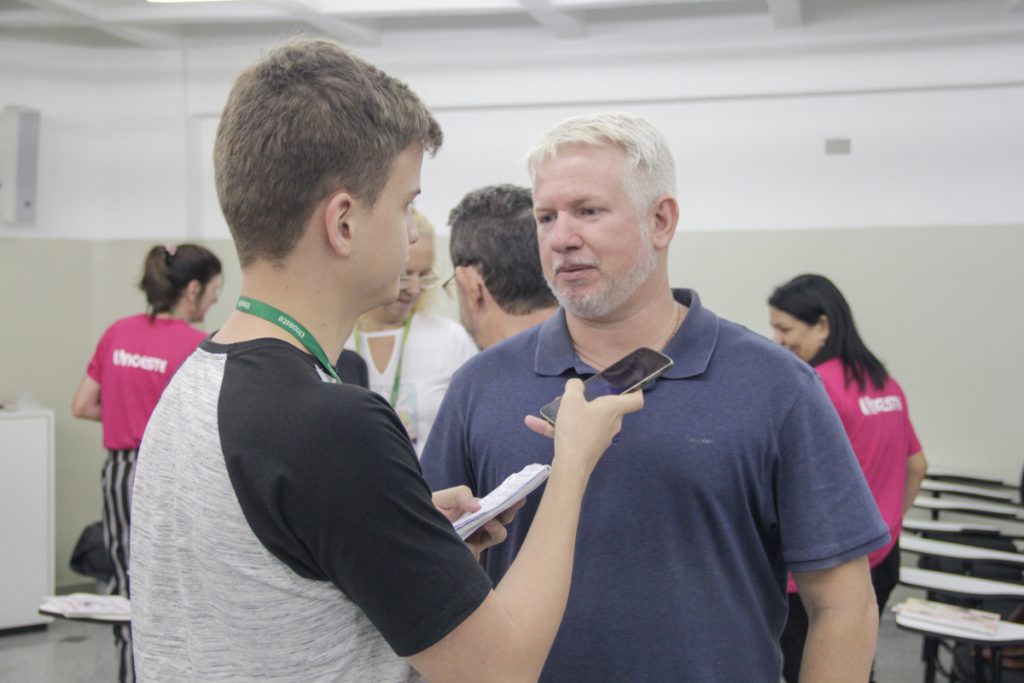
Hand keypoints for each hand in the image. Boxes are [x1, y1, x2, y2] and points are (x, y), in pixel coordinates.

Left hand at [432, 487, 524, 559]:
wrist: (413, 533)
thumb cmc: (428, 512)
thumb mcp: (443, 498)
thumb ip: (461, 494)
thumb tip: (478, 506)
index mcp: (475, 510)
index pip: (497, 504)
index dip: (510, 500)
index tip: (520, 495)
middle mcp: (479, 525)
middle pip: (503, 519)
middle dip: (510, 511)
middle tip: (513, 504)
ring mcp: (476, 540)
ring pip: (498, 535)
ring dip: (498, 528)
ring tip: (489, 522)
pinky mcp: (469, 555)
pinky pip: (481, 551)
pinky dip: (480, 542)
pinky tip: (474, 536)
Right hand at [525, 379, 643, 474]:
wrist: (571, 466)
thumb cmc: (576, 428)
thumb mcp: (571, 400)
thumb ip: (573, 387)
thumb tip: (576, 385)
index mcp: (613, 409)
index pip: (635, 400)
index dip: (635, 390)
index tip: (629, 384)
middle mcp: (611, 423)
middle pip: (606, 408)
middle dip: (588, 400)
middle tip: (573, 395)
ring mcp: (600, 437)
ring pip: (586, 420)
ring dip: (568, 413)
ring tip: (549, 409)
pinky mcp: (588, 447)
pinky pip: (574, 432)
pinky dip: (557, 427)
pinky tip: (533, 423)